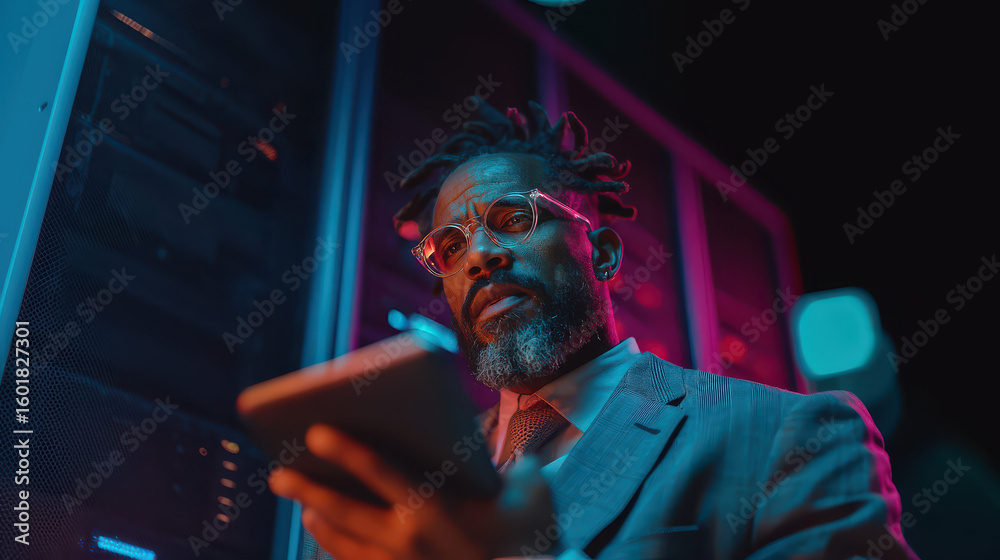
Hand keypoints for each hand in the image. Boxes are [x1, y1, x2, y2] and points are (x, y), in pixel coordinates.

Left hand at [268, 423, 554, 559]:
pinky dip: (335, 547)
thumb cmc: (532, 537)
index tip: (316, 431)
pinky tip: (323, 529)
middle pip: (345, 510)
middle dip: (307, 488)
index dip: (345, 449)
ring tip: (300, 498)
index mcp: (434, 507)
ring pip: (344, 543)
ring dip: (317, 518)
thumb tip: (499, 439)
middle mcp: (408, 539)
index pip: (379, 471)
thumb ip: (511, 460)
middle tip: (279, 472)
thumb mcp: (531, 490)